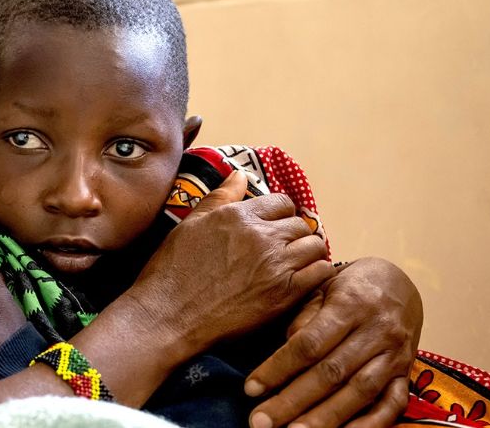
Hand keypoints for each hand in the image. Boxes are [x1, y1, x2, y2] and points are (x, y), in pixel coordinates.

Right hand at [118, 172, 336, 367]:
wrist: (169, 315)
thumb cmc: (173, 270)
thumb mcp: (191, 224)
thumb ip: (220, 197)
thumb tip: (240, 173)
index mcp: (239, 216)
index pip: (281, 202)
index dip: (279, 214)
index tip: (273, 227)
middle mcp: (262, 236)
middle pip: (300, 224)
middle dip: (294, 233)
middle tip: (283, 249)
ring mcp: (276, 265)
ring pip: (315, 246)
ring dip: (307, 252)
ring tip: (294, 263)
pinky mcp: (285, 294)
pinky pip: (320, 272)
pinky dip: (316, 272)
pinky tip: (301, 279)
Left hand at [244, 257, 423, 427]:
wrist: (400, 283)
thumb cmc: (349, 286)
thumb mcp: (322, 286)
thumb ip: (304, 316)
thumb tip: (284, 349)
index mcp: (350, 304)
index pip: (309, 343)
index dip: (278, 368)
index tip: (251, 389)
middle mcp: (376, 331)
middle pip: (330, 373)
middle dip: (293, 401)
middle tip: (261, 422)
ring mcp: (395, 355)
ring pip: (359, 393)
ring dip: (325, 418)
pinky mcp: (407, 373)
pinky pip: (392, 405)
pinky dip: (368, 426)